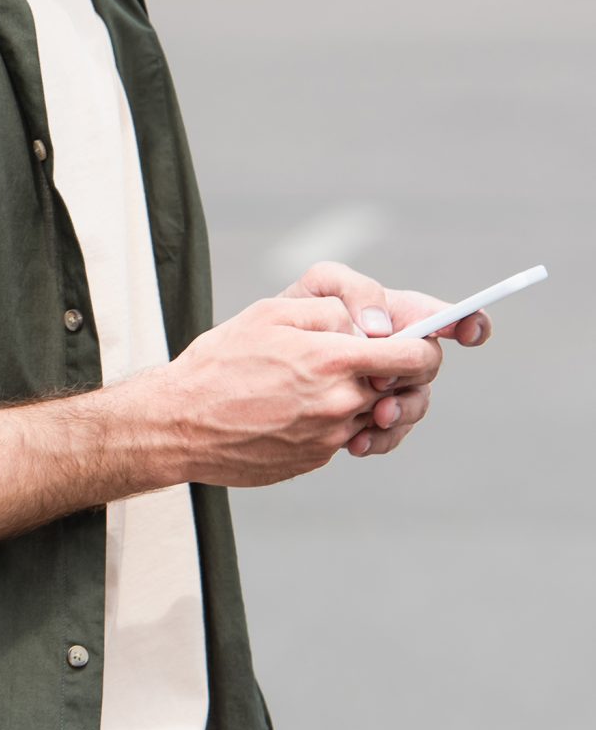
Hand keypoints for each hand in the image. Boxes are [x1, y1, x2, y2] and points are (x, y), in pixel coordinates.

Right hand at [154, 292, 445, 488]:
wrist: (179, 425)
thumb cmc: (220, 363)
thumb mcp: (270, 313)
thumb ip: (330, 311)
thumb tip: (371, 325)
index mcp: (334, 360)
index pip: (416, 358)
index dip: (425, 347)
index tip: (412, 341)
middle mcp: (340, 403)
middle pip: (400, 389)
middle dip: (390, 372)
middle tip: (359, 360)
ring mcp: (330, 438)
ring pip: (373, 415)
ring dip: (361, 398)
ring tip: (317, 384)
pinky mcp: (315, 459)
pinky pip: (343, 436)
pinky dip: (331, 421)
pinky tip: (294, 408)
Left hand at [282, 260, 490, 457]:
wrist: (258, 363)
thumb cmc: (291, 313)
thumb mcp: (320, 285)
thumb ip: (356, 291)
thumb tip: (381, 329)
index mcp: (394, 315)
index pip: (444, 317)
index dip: (468, 322)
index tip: (470, 333)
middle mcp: (397, 351)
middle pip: (429, 364)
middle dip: (416, 373)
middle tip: (384, 383)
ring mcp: (386, 387)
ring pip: (415, 404)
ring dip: (402, 413)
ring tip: (375, 419)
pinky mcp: (368, 417)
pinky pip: (388, 433)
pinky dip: (377, 439)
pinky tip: (356, 444)